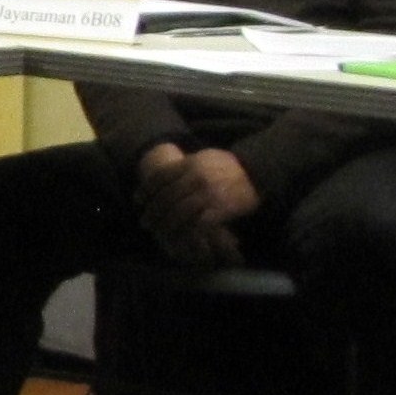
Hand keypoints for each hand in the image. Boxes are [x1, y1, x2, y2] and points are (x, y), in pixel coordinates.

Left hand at [134, 143, 258, 266]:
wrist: (258, 173)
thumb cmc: (231, 166)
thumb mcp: (207, 156)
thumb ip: (186, 164)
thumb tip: (165, 171)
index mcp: (191, 163)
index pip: (161, 177)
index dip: (146, 190)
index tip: (137, 201)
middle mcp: (196, 178)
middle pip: (166, 197)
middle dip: (152, 212)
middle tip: (144, 222)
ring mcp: (207, 194)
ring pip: (178, 212)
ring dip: (165, 225)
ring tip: (157, 232)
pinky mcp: (219, 210)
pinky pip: (197, 224)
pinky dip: (185, 232)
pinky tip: (177, 238)